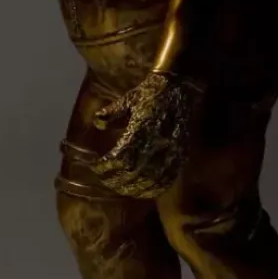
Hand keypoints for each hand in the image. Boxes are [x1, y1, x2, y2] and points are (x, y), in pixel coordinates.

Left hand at [90, 72, 202, 198]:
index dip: (106, 167)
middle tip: (105, 180)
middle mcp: (157, 142)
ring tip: (121, 188)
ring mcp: (171, 150)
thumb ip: (112, 113)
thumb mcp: (128, 99)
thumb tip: (97, 123)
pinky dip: (155, 189)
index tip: (96, 166)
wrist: (180, 87)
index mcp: (142, 128)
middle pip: (135, 173)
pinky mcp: (182, 154)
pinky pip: (169, 178)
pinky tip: (145, 191)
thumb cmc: (151, 93)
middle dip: (117, 180)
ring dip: (134, 188)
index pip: (121, 158)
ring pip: (152, 180)